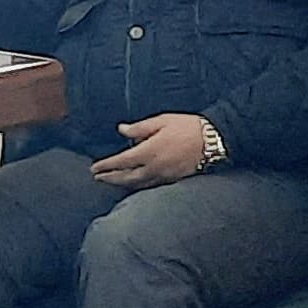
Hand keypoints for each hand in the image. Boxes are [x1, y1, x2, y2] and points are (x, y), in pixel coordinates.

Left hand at [92, 114, 210, 191]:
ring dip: (122, 184)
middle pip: (126, 177)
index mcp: (149, 151)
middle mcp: (154, 167)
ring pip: (138, 184)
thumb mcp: (161, 121)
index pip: (121, 162)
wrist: (214, 140)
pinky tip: (133, 184)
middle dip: (110, 178)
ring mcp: (164, 176)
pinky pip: (150, 186)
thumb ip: (139, 128)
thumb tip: (121, 130)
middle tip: (97, 178)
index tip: (94, 168)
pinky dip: (138, 186)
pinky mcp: (173, 180)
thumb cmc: (187, 126)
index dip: (106, 166)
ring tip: (111, 181)